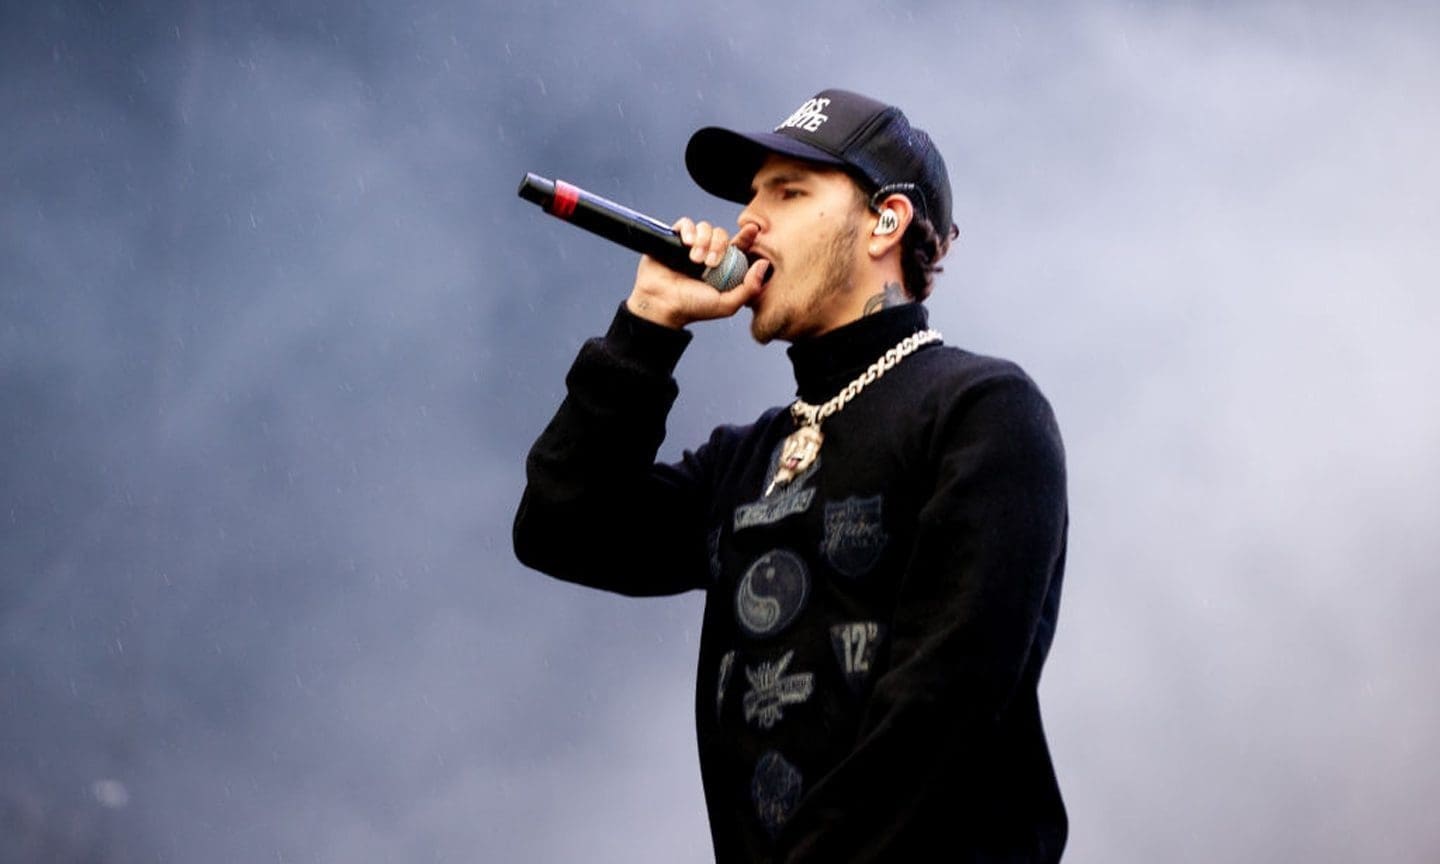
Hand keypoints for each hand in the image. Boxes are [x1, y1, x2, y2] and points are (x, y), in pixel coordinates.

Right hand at [626, 219, 768, 328]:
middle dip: (718, 246)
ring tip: (695, 260)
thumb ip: (749, 288)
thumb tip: (763, 264)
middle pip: (721, 234)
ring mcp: (690, 247)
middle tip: (709, 263)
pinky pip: (685, 224)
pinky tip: (686, 243)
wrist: (662, 305)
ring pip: (705, 227)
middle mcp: (707, 254)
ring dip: (703, 241)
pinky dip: (688, 230)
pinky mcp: (673, 240)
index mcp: (722, 267)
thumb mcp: (727, 304)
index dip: (746, 236)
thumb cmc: (692, 308)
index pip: (738, 246)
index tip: (752, 230)